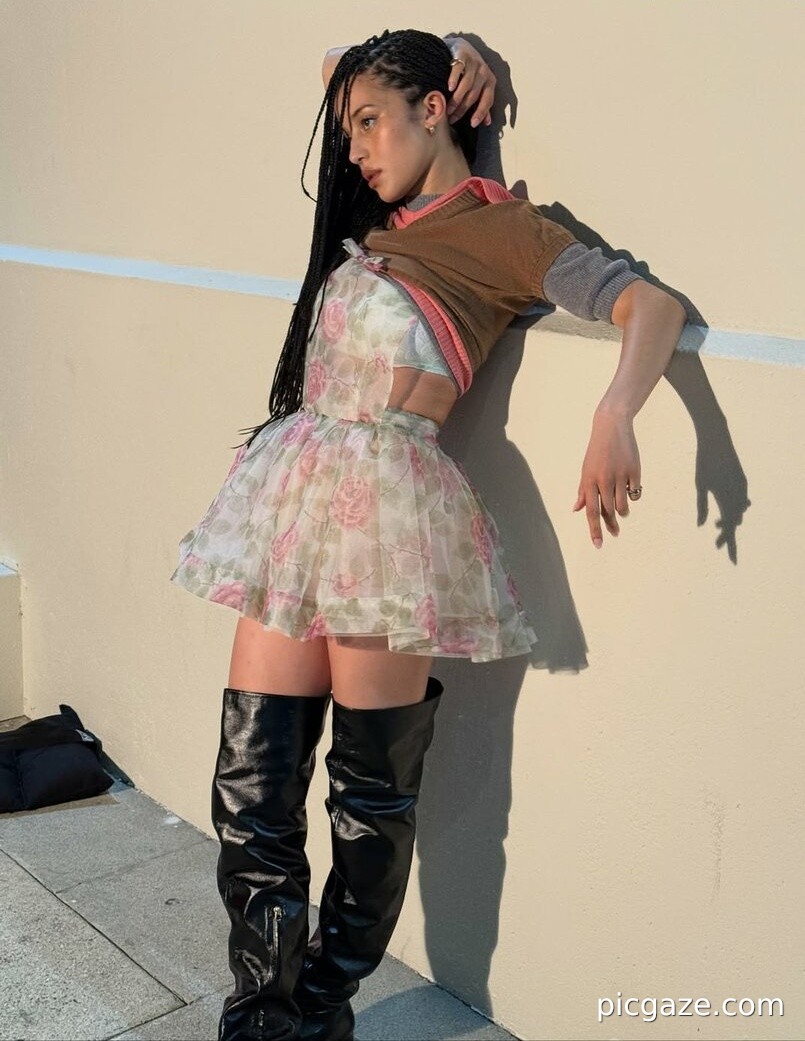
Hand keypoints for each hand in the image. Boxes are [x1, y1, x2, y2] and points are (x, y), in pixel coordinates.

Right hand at [444, 37, 495, 126]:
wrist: (460, 48)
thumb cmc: (470, 72)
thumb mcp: (479, 87)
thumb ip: (482, 104)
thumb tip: (486, 122)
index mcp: (490, 82)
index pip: (488, 100)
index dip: (481, 113)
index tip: (472, 124)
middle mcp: (484, 72)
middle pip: (474, 95)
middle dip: (463, 109)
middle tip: (453, 119)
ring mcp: (474, 62)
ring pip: (467, 85)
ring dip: (457, 99)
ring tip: (448, 109)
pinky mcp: (463, 55)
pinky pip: (459, 68)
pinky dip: (454, 79)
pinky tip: (449, 88)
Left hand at [572, 410, 640, 547]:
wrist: (611, 426)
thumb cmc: (596, 451)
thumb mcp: (586, 469)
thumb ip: (582, 490)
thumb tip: (576, 510)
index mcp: (589, 480)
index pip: (591, 511)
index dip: (594, 529)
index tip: (598, 545)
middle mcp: (604, 480)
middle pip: (608, 511)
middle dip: (611, 526)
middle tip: (615, 533)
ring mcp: (620, 475)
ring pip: (623, 505)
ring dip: (622, 512)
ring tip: (622, 512)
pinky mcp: (634, 471)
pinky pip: (635, 493)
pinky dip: (633, 496)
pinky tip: (630, 491)